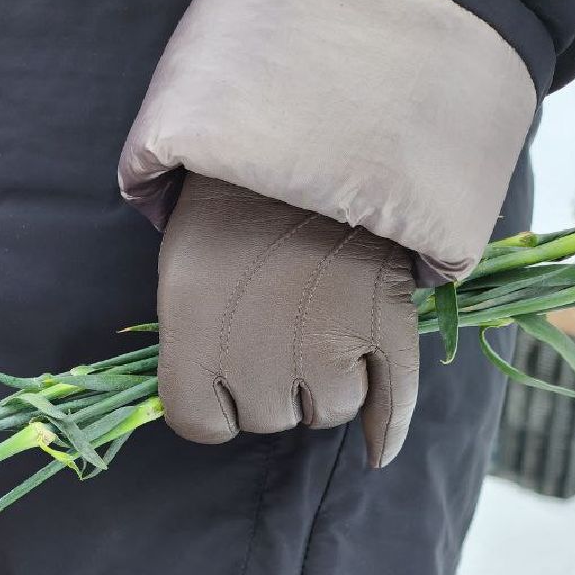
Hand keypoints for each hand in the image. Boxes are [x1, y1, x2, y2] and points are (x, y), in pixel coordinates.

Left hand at [157, 173, 419, 467]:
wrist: (315, 124)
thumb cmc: (238, 194)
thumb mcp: (183, 260)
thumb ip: (188, 337)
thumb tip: (206, 404)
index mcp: (193, 328)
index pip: (198, 424)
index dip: (210, 407)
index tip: (217, 382)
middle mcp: (258, 349)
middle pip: (268, 418)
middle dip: (268, 387)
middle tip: (274, 332)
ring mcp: (328, 341)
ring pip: (328, 411)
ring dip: (323, 387)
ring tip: (318, 332)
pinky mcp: (388, 324)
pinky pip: (391, 404)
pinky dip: (385, 430)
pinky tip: (376, 450)